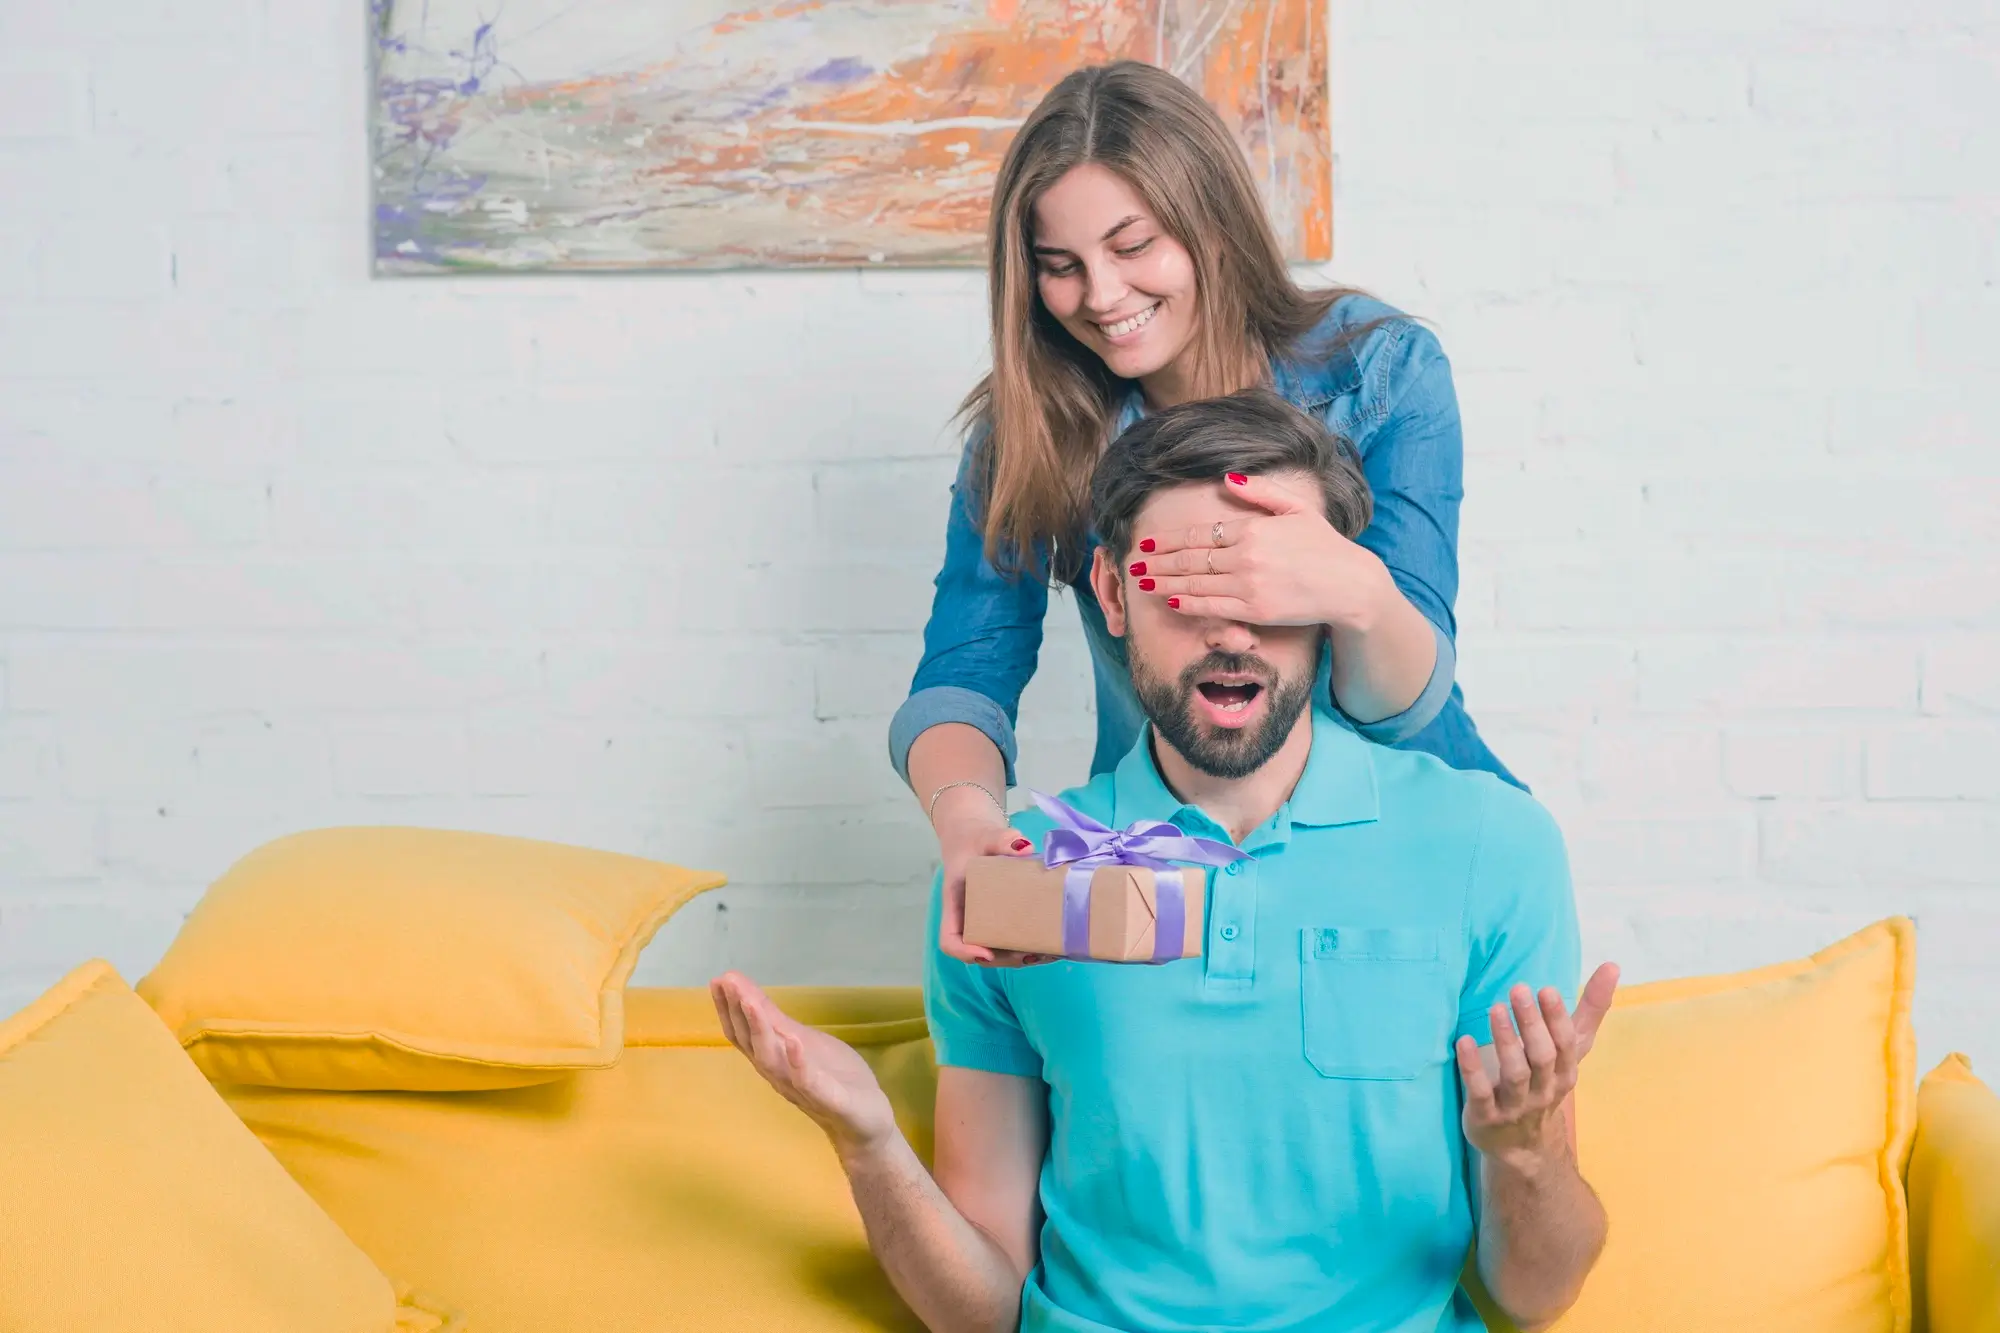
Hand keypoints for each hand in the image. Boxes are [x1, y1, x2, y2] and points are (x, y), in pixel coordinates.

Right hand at [711, 971, 900, 1158]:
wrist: (865, 1124)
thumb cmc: (835, 1079)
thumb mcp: (805, 1043)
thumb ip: (779, 1024)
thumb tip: (750, 996)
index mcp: (775, 1059)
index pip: (745, 1034)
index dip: (730, 1008)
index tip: (720, 980)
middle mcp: (779, 1074)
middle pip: (750, 1043)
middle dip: (737, 1011)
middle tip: (726, 982)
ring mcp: (801, 1088)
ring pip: (772, 1060)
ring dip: (760, 1030)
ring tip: (752, 1002)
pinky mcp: (829, 1099)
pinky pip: (809, 1082)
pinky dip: (798, 1062)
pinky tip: (793, 1040)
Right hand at [933, 794, 1049, 968]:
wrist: (977, 836)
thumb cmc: (975, 838)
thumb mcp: (985, 836)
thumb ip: (1000, 839)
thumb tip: (1024, 847)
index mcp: (956, 905)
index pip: (950, 939)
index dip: (965, 951)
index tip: (987, 952)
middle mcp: (969, 919)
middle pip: (979, 952)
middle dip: (1004, 959)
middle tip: (1031, 954)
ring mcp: (987, 922)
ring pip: (999, 951)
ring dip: (1021, 958)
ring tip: (1048, 954)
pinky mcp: (1004, 919)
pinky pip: (1012, 940)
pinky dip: (1030, 947)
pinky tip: (1053, 946)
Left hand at [1131, 474, 1394, 630]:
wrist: (1350, 585)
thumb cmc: (1325, 546)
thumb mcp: (1297, 508)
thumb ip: (1261, 492)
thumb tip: (1226, 477)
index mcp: (1253, 529)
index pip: (1200, 534)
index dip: (1169, 540)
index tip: (1147, 543)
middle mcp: (1246, 556)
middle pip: (1191, 559)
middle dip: (1158, 562)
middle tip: (1133, 563)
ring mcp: (1250, 585)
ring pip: (1196, 583)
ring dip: (1165, 582)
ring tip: (1141, 581)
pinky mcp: (1256, 610)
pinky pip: (1213, 606)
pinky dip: (1189, 602)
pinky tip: (1170, 598)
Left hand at [1456, 962, 1620, 1173]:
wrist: (1523, 1146)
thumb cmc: (1546, 1082)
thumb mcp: (1570, 1050)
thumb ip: (1589, 1009)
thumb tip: (1613, 966)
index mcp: (1564, 1071)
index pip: (1565, 1044)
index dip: (1557, 1018)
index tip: (1546, 989)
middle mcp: (1544, 1090)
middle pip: (1542, 1057)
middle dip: (1532, 1024)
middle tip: (1518, 990)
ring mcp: (1515, 1106)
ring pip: (1514, 1074)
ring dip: (1505, 1041)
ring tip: (1495, 1009)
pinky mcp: (1486, 1116)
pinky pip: (1480, 1092)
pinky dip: (1472, 1068)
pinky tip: (1462, 1041)